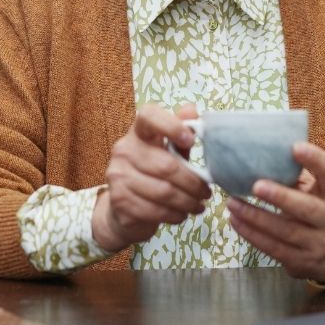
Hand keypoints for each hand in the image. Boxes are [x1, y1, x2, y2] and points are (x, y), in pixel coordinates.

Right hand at [92, 103, 212, 251]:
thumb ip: (181, 132)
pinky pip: (155, 210)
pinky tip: (181, 214)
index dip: (171, 125)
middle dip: (193, 183)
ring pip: (164, 192)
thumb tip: (192, 109)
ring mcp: (118, 176)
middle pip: (167, 166)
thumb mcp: (168, 150)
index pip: (149, 117)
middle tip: (206, 193)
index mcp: (138, 132)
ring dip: (187, 202)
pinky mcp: (119, 201)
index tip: (191, 141)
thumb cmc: (151, 173)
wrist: (123, 207)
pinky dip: (175, 215)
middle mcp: (123, 150)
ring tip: (198, 206)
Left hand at [226, 142, 324, 281]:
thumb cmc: (313, 209)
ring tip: (232, 203)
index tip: (295, 147)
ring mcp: (319, 243)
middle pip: (308, 208)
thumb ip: (294, 173)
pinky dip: (252, 234)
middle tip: (256, 186)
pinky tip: (235, 221)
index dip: (315, 159)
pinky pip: (274, 248)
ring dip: (255, 217)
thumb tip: (257, 151)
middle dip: (281, 197)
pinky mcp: (303, 261)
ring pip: (286, 231)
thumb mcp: (314, 191)